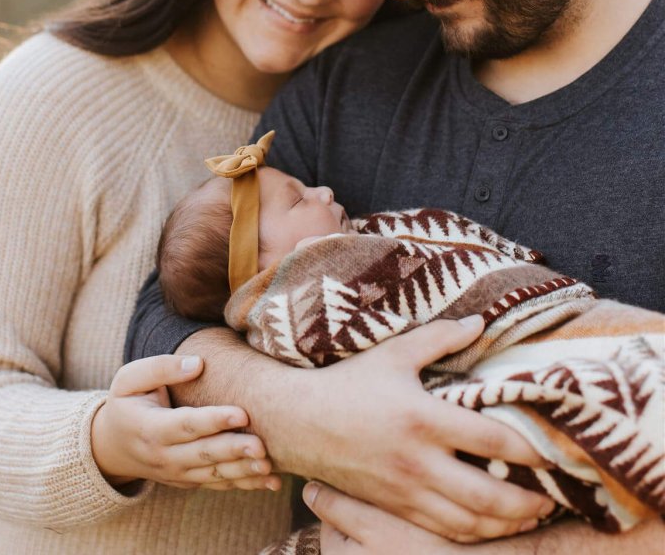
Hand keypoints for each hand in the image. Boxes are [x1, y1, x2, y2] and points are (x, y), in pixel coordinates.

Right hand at [90, 354, 280, 491]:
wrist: (111, 446)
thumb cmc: (126, 403)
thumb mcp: (129, 379)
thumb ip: (161, 367)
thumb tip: (197, 362)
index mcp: (150, 428)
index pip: (186, 425)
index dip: (213, 420)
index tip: (241, 412)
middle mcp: (164, 456)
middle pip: (204, 454)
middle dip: (234, 450)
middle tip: (262, 445)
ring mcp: (177, 474)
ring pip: (214, 475)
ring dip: (244, 472)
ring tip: (269, 466)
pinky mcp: (189, 482)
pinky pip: (218, 484)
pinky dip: (245, 484)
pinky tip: (271, 482)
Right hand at [285, 317, 553, 540]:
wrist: (299, 421)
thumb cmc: (349, 383)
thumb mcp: (393, 353)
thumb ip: (439, 338)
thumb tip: (479, 322)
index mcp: (423, 418)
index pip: (492, 441)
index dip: (531, 449)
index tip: (556, 448)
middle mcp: (419, 461)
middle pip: (490, 496)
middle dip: (530, 501)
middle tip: (556, 494)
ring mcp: (406, 491)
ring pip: (470, 522)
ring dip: (508, 523)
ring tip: (533, 513)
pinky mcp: (394, 507)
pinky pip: (444, 530)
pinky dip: (476, 533)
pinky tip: (491, 524)